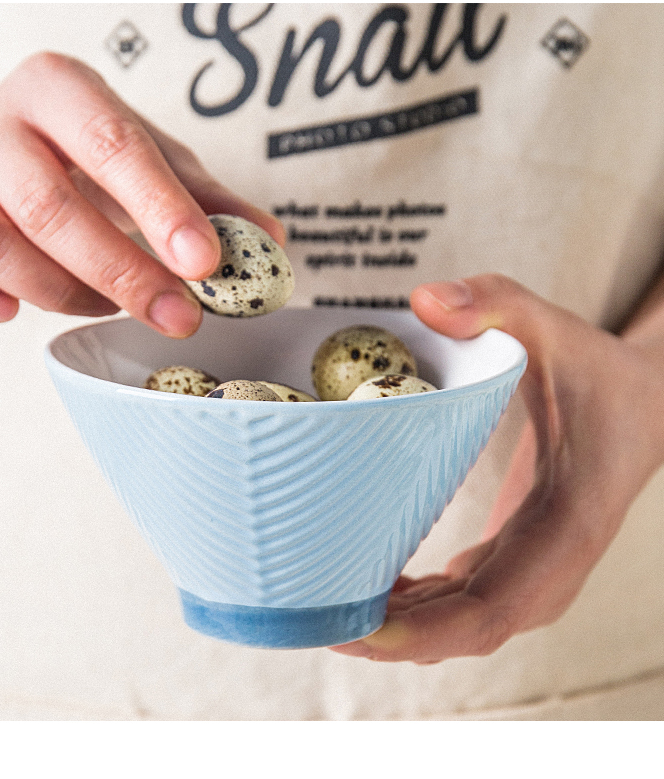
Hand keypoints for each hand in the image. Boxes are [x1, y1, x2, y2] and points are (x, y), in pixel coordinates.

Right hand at [0, 52, 283, 336]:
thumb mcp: (151, 161)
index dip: (160, 206)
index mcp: (59, 90)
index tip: (206, 263)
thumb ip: (208, 200)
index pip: (111, 143)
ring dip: (62, 293)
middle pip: (49, 205)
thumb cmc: (82, 160)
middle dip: (122, 272)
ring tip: (108, 305)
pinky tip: (10, 312)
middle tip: (180, 317)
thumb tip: (269, 242)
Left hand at [331, 274, 663, 662]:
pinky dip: (409, 607)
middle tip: (305, 616)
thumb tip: (424, 297)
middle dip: (385, 638)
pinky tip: (363, 587)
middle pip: (458, 632)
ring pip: (454, 626)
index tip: (351, 631)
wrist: (642, 406)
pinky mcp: (512, 562)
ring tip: (318, 605)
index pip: (487, 613)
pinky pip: (457, 604)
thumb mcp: (555, 328)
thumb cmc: (600, 374)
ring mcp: (532, 574)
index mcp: (564, 531)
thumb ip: (497, 303)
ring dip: (391, 628)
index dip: (416, 635)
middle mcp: (549, 572)